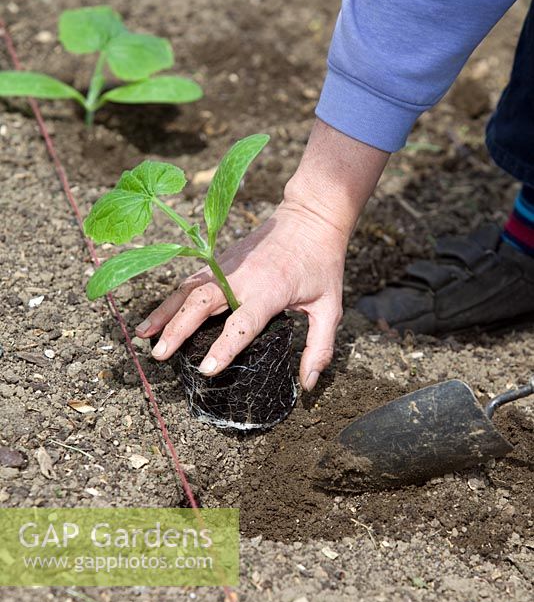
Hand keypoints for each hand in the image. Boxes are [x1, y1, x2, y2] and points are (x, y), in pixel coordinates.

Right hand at [136, 120, 388, 390]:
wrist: (310, 218)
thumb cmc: (322, 264)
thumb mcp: (331, 307)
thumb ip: (320, 347)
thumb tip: (308, 384)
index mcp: (270, 291)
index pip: (243, 322)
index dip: (224, 346)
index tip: (207, 368)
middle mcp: (242, 277)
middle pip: (202, 304)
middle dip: (178, 330)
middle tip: (161, 355)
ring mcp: (226, 266)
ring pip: (188, 290)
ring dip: (165, 312)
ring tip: (143, 335)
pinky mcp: (218, 260)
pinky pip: (189, 281)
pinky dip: (170, 298)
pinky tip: (156, 315)